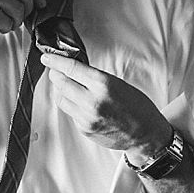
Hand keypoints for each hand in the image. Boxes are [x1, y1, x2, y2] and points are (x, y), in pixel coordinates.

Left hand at [41, 53, 171, 155]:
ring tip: (70, 86)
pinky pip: (70, 112)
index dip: (55, 61)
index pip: (71, 68)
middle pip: (60, 83)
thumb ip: (93, 78)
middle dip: (56, 75)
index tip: (47, 58)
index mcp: (103, 85)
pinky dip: (72, 105)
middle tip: (56, 70)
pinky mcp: (84, 129)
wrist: (146, 134)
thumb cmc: (137, 107)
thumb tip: (72, 70)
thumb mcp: (117, 83)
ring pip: (61, 99)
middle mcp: (92, 102)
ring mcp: (86, 117)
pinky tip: (82, 103)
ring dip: (62, 90)